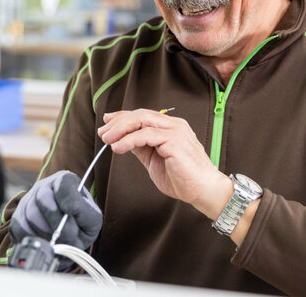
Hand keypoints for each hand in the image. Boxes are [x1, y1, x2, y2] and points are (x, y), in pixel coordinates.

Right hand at [10, 170, 101, 249]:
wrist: (67, 234)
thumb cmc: (81, 225)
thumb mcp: (92, 218)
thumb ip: (84, 215)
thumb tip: (68, 215)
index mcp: (66, 180)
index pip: (64, 183)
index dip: (68, 200)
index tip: (72, 214)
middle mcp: (45, 185)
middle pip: (44, 198)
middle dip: (58, 223)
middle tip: (69, 236)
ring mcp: (28, 200)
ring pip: (31, 215)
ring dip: (48, 233)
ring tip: (60, 239)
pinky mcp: (17, 217)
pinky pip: (21, 228)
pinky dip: (35, 238)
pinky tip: (47, 240)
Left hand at [98, 109, 230, 218]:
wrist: (203, 191)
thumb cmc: (182, 178)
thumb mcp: (154, 159)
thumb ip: (141, 147)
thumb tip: (122, 140)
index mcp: (171, 127)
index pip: (143, 115)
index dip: (123, 116)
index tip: (107, 121)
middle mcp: (174, 125)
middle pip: (141, 114)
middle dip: (118, 122)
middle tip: (103, 132)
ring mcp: (176, 131)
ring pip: (142, 121)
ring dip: (121, 129)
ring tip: (107, 140)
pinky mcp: (175, 141)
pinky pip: (147, 135)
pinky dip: (129, 140)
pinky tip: (118, 148)